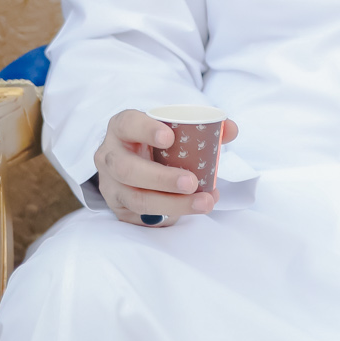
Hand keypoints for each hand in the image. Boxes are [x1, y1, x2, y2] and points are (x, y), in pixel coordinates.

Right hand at [91, 109, 238, 227]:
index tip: (170, 137)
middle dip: (162, 178)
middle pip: (127, 169)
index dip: (146, 130)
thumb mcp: (172, 131)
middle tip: (192, 182)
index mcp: (123, 129)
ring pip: (136, 198)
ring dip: (172, 203)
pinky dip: (169, 215)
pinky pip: (141, 216)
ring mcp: (111, 184)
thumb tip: (230, 129)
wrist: (134, 166)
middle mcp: (110, 155)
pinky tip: (189, 212)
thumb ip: (202, 128)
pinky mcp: (118, 207)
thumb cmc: (157, 145)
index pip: (127, 124)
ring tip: (203, 202)